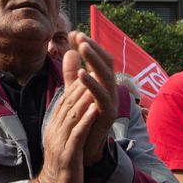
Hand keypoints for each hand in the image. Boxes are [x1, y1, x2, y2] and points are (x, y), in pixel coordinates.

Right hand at [29, 51, 101, 182]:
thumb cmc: (64, 161)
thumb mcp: (66, 134)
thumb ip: (72, 114)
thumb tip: (76, 97)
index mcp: (56, 123)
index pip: (67, 96)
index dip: (77, 76)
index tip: (87, 61)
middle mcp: (56, 129)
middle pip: (69, 100)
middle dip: (81, 80)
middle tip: (91, 60)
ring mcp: (60, 142)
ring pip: (73, 115)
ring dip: (84, 96)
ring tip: (95, 78)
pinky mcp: (68, 156)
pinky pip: (77, 135)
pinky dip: (86, 121)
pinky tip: (96, 109)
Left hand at [66, 32, 118, 165]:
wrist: (83, 149)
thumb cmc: (81, 119)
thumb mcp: (74, 92)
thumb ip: (72, 73)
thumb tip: (70, 51)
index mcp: (104, 83)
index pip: (100, 58)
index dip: (90, 45)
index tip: (74, 33)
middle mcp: (111, 89)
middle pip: (107, 63)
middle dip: (94, 48)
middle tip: (80, 36)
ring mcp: (112, 101)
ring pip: (107, 76)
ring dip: (94, 60)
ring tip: (82, 47)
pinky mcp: (109, 114)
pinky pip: (102, 96)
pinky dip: (92, 83)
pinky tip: (81, 74)